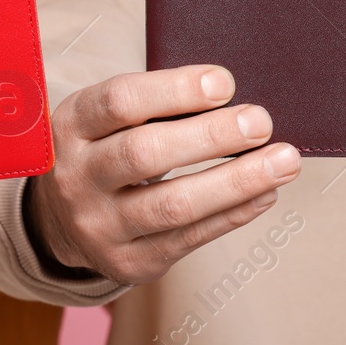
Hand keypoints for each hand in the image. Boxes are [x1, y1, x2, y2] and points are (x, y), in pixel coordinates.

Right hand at [27, 65, 301, 284]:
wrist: (61, 219)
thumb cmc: (105, 148)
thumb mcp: (107, 117)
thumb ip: (157, 105)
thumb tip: (233, 98)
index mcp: (71, 125)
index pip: (120, 102)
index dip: (175, 90)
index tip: (224, 83)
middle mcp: (77, 177)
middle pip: (145, 154)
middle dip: (211, 136)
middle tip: (261, 121)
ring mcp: (99, 225)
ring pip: (173, 205)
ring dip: (236, 182)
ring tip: (284, 161)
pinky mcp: (128, 261)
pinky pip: (190, 238)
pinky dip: (233, 213)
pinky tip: (266, 193)